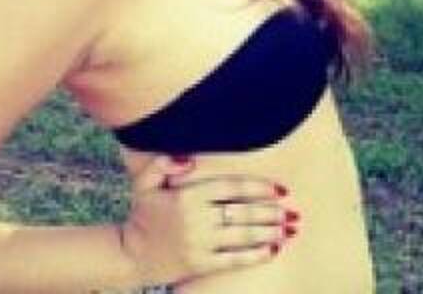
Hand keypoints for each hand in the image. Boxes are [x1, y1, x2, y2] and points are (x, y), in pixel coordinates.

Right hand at [118, 155, 297, 286]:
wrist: (129, 256)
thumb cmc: (144, 213)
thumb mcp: (145, 183)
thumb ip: (162, 164)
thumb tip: (187, 159)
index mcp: (187, 196)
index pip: (231, 187)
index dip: (259, 187)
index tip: (280, 189)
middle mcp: (196, 219)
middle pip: (243, 211)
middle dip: (271, 212)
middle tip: (293, 212)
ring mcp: (199, 243)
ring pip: (243, 235)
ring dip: (270, 232)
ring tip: (290, 229)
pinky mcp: (200, 264)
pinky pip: (234, 259)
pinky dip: (256, 254)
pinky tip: (274, 250)